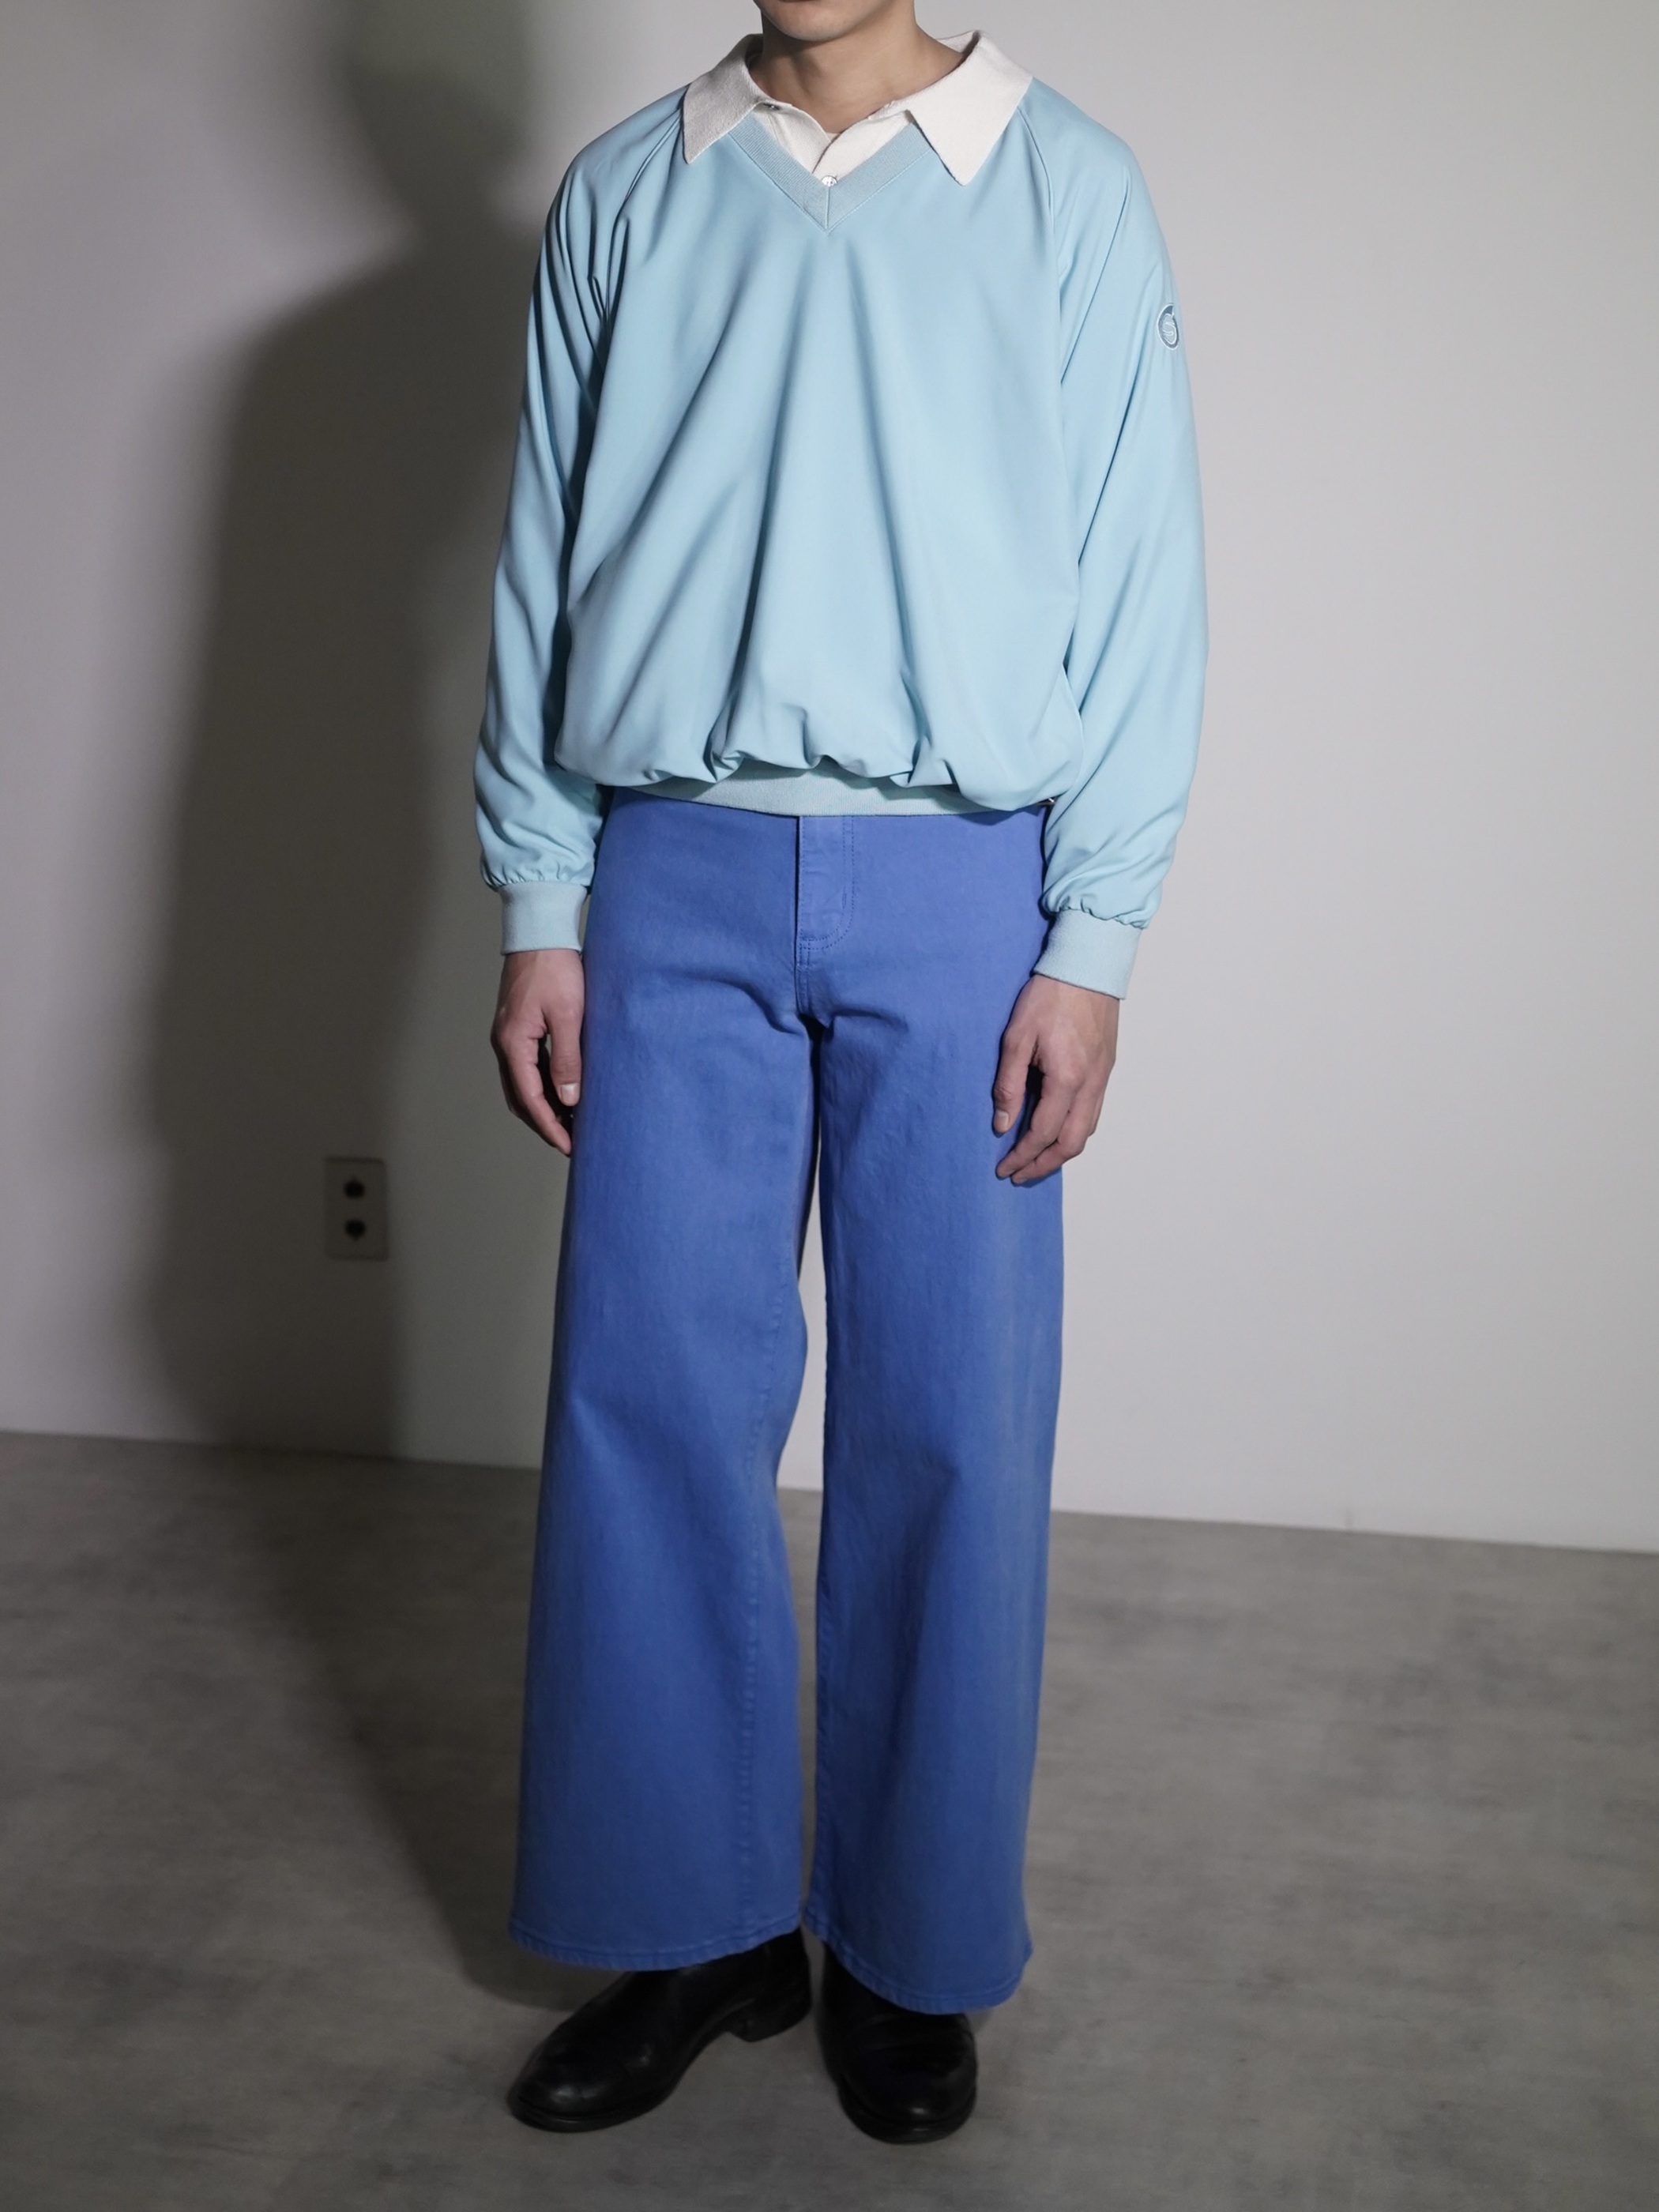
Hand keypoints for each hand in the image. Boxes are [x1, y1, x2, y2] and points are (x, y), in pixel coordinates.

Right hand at [491, 949, 584, 1154]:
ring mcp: (508, 1035)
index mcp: (513, 1043)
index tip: (569, 1146)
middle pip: (520, 1098)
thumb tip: (570, 1099)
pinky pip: (526, 1067)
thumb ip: (568, 1059)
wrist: (540, 931)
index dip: (550, 1126)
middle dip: (544, 1122)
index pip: (530, 1099)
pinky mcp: (517, 1026)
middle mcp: (504, 1043)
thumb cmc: (555, 968)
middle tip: (570, 1141)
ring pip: (522, 1084)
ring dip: (543, 1105)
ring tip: (570, 1120)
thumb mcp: (569, 1015)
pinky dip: (542, 1086)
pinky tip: (563, 1090)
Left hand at [992, 975, 1118, 1184]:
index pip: (1043, 1133)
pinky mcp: (1106, 1068)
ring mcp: (1103, 1077)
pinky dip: (1075, 1131)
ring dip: (1062, 1152)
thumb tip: (1002, 1123)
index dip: (1022, 1156)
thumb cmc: (1049, 996)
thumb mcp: (1016, 1038)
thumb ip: (1008, 1084)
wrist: (1088, 966)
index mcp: (1067, 1079)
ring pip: (1087, 1131)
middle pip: (1071, 1144)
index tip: (1004, 1168)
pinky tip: (1058, 1130)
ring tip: (1037, 1159)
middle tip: (1020, 1174)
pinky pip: (1093, 1113)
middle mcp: (1090, 1084)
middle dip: (1044, 1165)